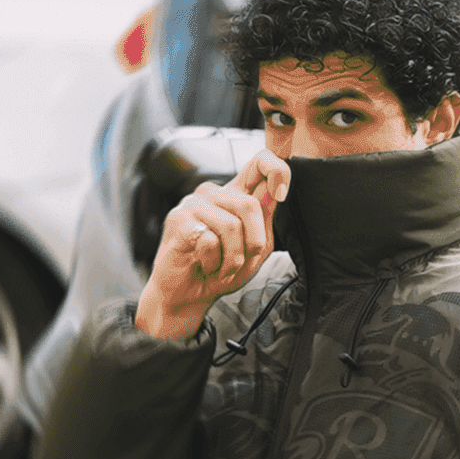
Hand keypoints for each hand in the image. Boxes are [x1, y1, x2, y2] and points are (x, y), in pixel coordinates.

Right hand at [135, 148, 291, 340]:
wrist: (188, 296)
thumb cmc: (220, 271)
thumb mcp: (255, 247)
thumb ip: (265, 218)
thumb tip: (276, 189)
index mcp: (235, 194)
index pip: (260, 162)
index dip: (277, 171)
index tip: (281, 194)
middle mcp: (214, 192)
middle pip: (250, 205)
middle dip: (252, 243)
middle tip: (239, 262)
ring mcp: (194, 203)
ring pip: (231, 226)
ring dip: (232, 258)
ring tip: (220, 266)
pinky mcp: (178, 219)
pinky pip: (210, 241)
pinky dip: (213, 263)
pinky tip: (203, 265)